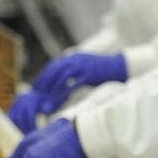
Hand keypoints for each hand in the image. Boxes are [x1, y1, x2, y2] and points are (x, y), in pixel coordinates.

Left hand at [13, 53, 128, 130]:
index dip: (44, 75)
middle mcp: (75, 59)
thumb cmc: (103, 70)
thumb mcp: (86, 67)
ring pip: (61, 77)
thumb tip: (65, 81)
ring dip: (52, 89)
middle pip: (54, 70)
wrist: (120, 66)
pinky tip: (59, 100)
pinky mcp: (89, 74)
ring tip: (45, 99)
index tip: (37, 86)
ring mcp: (82, 66)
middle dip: (44, 82)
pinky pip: (73, 84)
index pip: (54, 65)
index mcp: (73, 57)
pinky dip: (64, 92)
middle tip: (36, 93)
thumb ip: (75, 72)